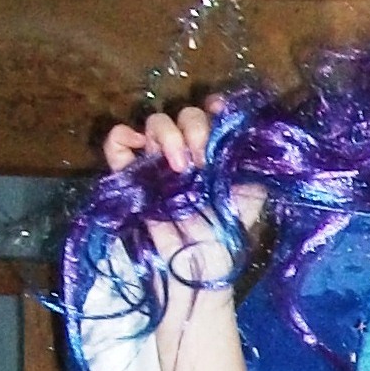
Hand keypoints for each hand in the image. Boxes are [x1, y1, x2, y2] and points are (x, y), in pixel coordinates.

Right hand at [102, 98, 265, 236]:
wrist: (201, 262)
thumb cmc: (226, 230)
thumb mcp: (252, 195)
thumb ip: (251, 163)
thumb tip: (248, 132)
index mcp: (213, 151)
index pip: (210, 114)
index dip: (214, 107)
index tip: (219, 112)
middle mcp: (186, 151)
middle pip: (184, 115)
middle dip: (194, 129)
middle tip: (201, 162)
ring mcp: (157, 161)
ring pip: (154, 123)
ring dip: (166, 135)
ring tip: (179, 168)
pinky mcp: (131, 176)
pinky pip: (117, 144)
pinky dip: (122, 136)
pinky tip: (137, 146)